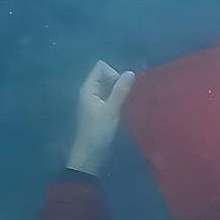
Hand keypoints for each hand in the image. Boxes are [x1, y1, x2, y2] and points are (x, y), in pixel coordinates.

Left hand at [66, 60, 134, 175]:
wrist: (90, 152)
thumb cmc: (98, 130)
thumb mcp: (111, 110)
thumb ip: (120, 91)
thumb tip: (131, 72)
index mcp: (88, 88)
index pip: (101, 67)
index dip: (113, 73)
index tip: (121, 88)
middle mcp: (90, 91)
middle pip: (105, 75)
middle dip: (118, 82)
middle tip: (125, 97)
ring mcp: (94, 100)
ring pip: (108, 87)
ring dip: (119, 91)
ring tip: (126, 103)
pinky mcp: (99, 109)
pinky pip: (109, 96)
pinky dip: (117, 99)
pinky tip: (123, 108)